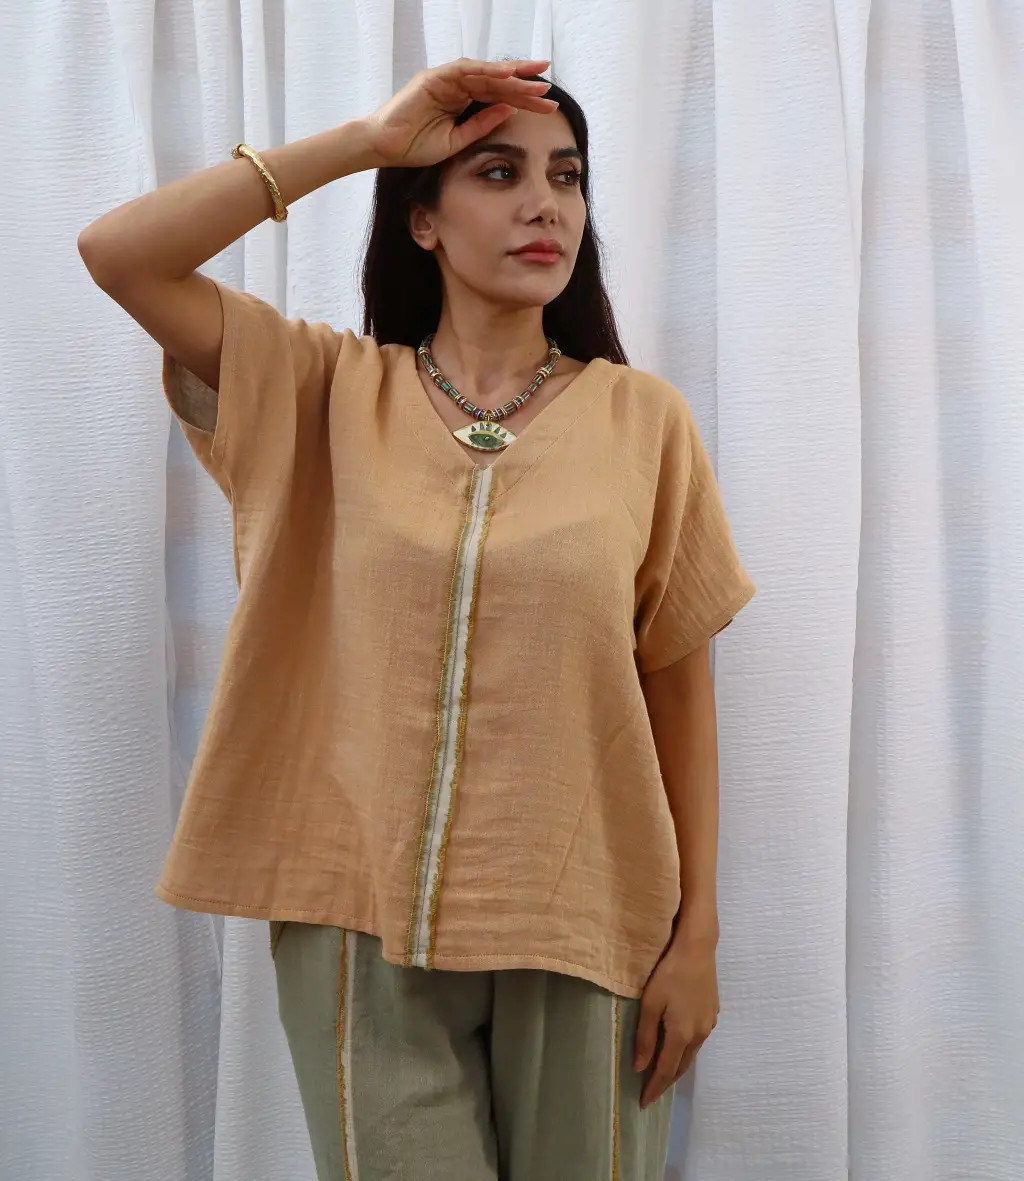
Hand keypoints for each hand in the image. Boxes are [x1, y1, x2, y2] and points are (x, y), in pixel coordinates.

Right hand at [362, 58, 558, 167]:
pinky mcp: (434, 77)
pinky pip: (465, 70)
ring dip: (511, 75)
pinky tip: (508, 74)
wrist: (385, 148)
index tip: (547, 104)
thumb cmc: (415, 148)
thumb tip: (509, 110)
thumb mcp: (457, 140)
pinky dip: (487, 70)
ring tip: (536, 79)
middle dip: (524, 82)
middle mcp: (456, 86)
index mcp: (462, 102)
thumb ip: (481, 125)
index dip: (523, 99)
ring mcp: (446, 79)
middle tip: (549, 85)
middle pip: (497, 81)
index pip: (498, 96)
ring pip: (485, 73)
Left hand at [635, 937, 719, 1108]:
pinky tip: (679, 1045)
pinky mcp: (713, 1011)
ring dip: (677, 1065)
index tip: (643, 1103)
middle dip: (666, 1081)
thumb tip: (639, 1067)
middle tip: (651, 1091)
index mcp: (682, 1034)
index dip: (654, 1088)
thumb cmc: (669, 973)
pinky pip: (698, 1039)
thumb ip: (644, 1037)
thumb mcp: (650, 1003)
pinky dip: (686, 1049)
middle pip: (681, 1066)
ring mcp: (709, 1023)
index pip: (666, 1071)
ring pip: (691, 1053)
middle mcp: (699, 1034)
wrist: (697, 948)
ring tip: (663, 1073)